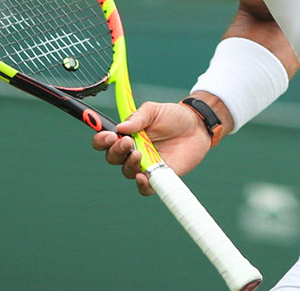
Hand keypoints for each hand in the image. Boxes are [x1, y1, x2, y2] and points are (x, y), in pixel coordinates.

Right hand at [91, 101, 209, 195]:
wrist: (198, 127)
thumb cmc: (174, 117)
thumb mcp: (155, 110)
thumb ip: (138, 117)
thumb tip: (120, 127)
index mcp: (127, 134)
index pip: (105, 141)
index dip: (102, 140)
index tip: (110, 135)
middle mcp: (132, 151)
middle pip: (113, 158)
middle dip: (116, 151)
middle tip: (127, 142)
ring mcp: (144, 165)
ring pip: (127, 171)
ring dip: (129, 164)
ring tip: (140, 153)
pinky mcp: (158, 176)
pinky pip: (145, 188)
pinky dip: (141, 185)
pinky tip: (143, 176)